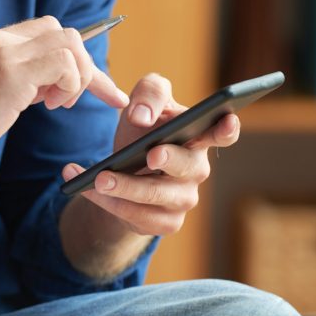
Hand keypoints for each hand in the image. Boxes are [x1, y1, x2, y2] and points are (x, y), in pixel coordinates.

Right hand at [0, 16, 128, 170]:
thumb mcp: (1, 93)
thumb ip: (29, 79)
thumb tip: (62, 79)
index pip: (54, 34)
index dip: (83, 61)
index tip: (106, 90)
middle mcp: (2, 41)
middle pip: (68, 35)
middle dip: (87, 69)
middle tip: (69, 101)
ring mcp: (5, 55)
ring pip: (71, 44)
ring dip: (77, 78)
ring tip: (56, 104)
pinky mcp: (10, 75)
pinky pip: (64, 64)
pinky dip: (70, 85)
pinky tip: (50, 105)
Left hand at [63, 73, 239, 236]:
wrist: (123, 167)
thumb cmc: (142, 129)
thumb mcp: (143, 102)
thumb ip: (149, 93)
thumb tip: (143, 117)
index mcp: (198, 136)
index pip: (223, 132)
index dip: (228, 128)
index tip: (226, 120)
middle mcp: (197, 169)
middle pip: (187, 166)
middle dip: (169, 160)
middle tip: (150, 156)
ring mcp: (184, 198)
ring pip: (156, 196)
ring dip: (126, 187)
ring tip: (98, 178)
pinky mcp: (165, 222)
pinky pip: (137, 217)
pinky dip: (108, 203)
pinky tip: (86, 189)